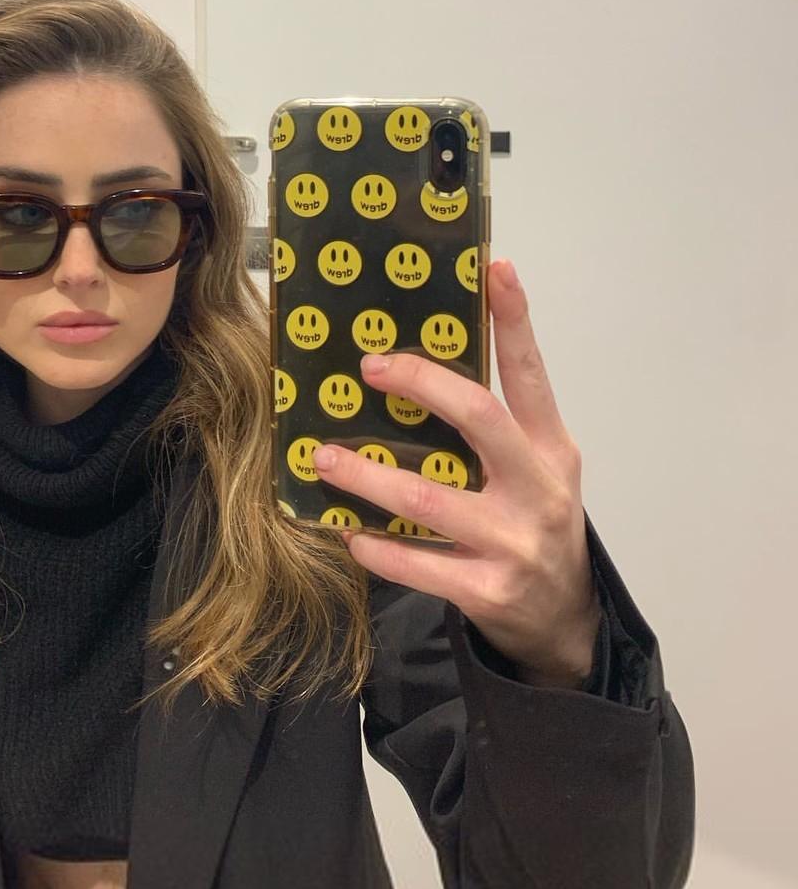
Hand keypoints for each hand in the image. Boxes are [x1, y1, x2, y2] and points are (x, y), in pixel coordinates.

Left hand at [312, 259, 601, 687]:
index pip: (531, 374)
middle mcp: (538, 488)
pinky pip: (419, 565)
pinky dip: (377, 547)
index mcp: (552, 448)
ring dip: (368, 476)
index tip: (495, 267)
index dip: (515, 320)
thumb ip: (493, 426)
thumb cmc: (535, 524)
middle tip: (370, 366)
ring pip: (429, 500)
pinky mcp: (488, 590)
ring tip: (324, 456)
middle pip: (480, 418)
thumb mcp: (534, 467)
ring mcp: (515, 542)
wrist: (564, 621)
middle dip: (421, 385)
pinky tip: (348, 532)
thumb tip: (416, 368)